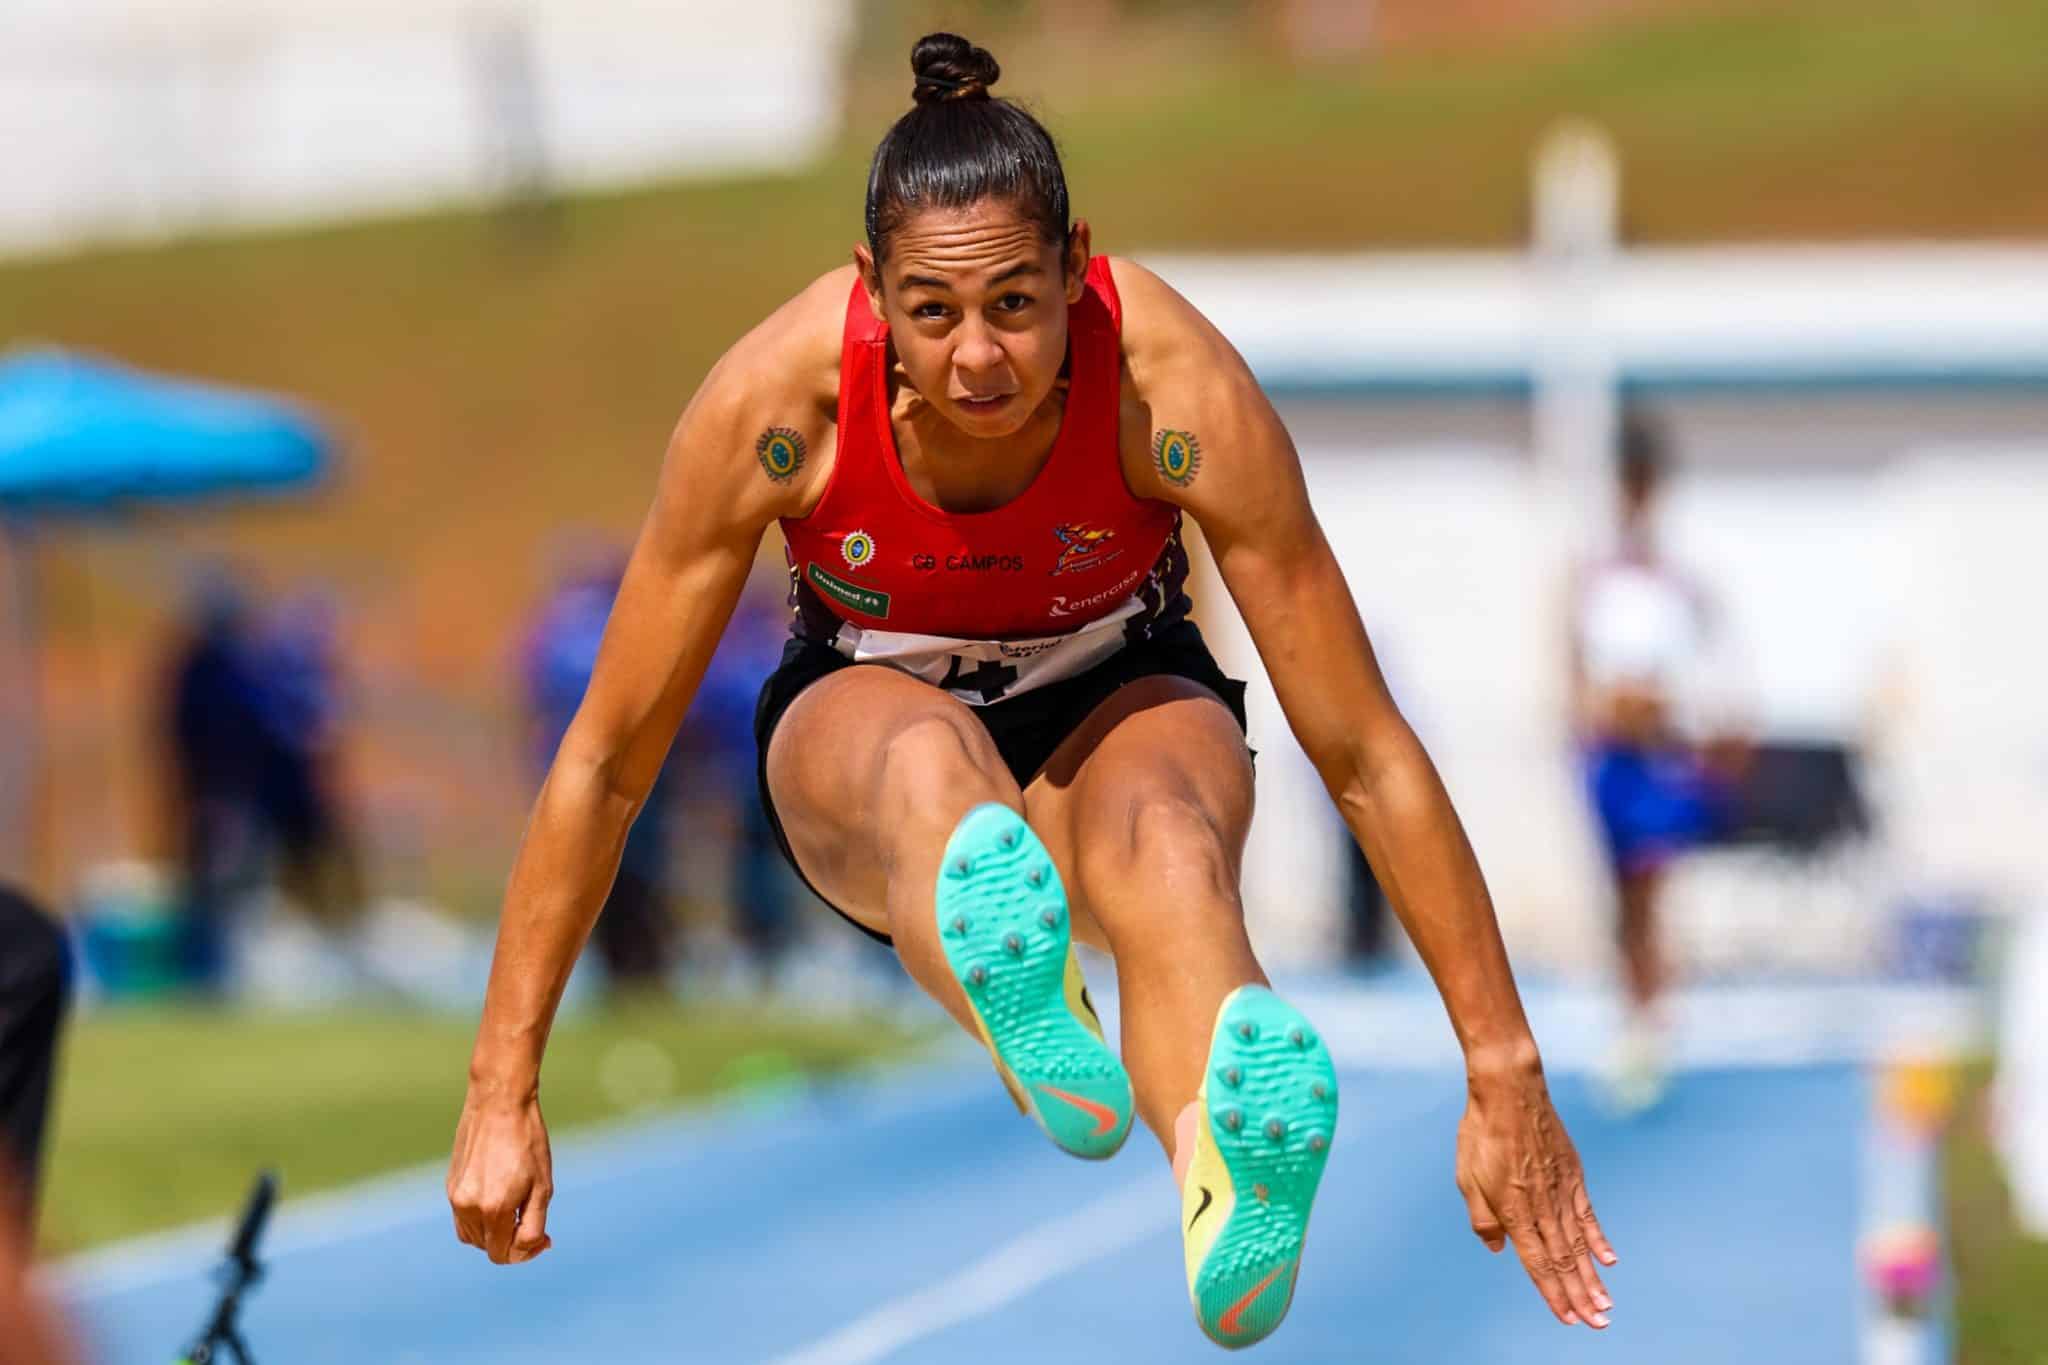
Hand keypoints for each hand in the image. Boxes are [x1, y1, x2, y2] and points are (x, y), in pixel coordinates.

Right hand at [447, 1085, 554, 1264]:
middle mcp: (468, 1207)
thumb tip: (531, 1249)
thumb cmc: (528, 1141)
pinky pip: (463, 1218)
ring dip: (494, 1233)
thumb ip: (535, 1225)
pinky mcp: (450, 1185)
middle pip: (487, 1248)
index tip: (543, 1240)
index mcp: (493, 1209)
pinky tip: (499, 1200)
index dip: (525, 1254)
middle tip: (534, 1224)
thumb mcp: (542, 1186)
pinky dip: (480, 1220)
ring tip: (517, 1210)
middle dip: (511, 1244)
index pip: (502, 1254)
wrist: (499, 1103)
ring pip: (473, 1236)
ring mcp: (455, 1196)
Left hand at [1455, 1065, 1616, 1327]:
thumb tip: (1497, 1249)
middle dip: (1580, 1296)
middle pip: (1564, 1260)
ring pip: (1580, 1243)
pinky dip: (1599, 1239)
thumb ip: (1483, 1218)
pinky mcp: (1574, 1175)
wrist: (1510, 1089)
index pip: (1537, 1262)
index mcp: (1514, 1209)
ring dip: (1593, 1276)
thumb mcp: (1467, 1177)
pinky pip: (1588, 1214)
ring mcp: (1562, 1190)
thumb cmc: (1482, 1133)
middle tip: (1598, 1324)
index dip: (1552, 1293)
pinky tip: (1609, 1259)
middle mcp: (1542, 1205)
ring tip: (1606, 1305)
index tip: (1568, 1319)